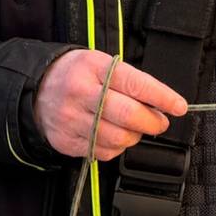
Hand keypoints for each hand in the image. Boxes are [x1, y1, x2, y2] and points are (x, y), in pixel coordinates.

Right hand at [33, 48, 186, 159]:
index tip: (179, 106)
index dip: (162, 97)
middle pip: (128, 115)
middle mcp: (82, 94)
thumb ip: (128, 80)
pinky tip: (113, 135)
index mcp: (94, 68)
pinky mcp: (67, 142)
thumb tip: (160, 103)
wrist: (36, 88)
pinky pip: (103, 152)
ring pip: (118, 138)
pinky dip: (116, 147)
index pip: (136, 84)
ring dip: (134, 136)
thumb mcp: (99, 63)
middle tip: (160, 122)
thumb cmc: (75, 74)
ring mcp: (72, 120)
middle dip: (153, 122)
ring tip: (134, 127)